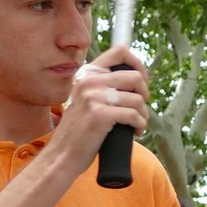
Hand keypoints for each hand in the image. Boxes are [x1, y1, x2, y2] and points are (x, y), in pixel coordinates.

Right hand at [52, 44, 149, 169]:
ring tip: (137, 124)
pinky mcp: (100, 115)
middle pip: (135, 77)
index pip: (120, 52)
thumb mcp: (85, 100)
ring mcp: (94, 97)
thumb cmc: (79, 131)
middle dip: (144, 95)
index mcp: (87, 74)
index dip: (138, 64)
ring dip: (144, 114)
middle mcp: (89, 81)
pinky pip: (134, 115)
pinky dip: (140, 125)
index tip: (142, 80)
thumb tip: (136, 79)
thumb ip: (102, 87)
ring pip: (137, 99)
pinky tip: (136, 132)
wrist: (62, 154)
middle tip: (140, 109)